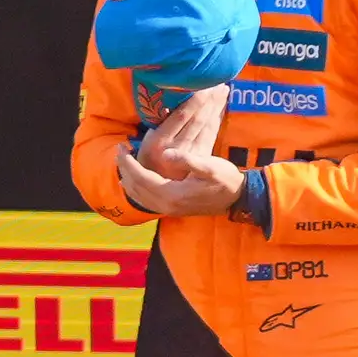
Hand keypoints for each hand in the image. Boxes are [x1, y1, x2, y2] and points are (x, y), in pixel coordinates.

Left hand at [116, 138, 244, 217]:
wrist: (238, 199)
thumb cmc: (225, 180)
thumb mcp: (211, 167)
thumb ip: (189, 160)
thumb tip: (167, 154)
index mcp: (173, 194)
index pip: (141, 178)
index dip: (129, 163)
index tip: (122, 147)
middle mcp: (167, 205)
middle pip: (136, 188)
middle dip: (125, 168)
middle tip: (119, 150)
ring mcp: (169, 209)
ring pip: (139, 195)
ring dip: (128, 178)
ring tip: (123, 161)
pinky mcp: (172, 208)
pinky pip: (146, 200)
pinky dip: (136, 188)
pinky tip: (133, 178)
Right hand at [135, 86, 226, 175]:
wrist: (156, 186)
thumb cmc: (151, 155)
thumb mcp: (148, 139)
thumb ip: (160, 122)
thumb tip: (175, 96)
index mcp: (158, 141)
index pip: (181, 115)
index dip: (195, 99)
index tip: (203, 83)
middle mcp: (174, 149)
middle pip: (197, 119)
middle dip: (209, 100)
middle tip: (218, 81)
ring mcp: (190, 156)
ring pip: (206, 127)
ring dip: (215, 107)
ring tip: (223, 90)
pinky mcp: (201, 159)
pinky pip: (211, 135)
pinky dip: (216, 120)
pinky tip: (220, 109)